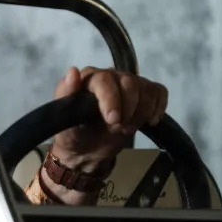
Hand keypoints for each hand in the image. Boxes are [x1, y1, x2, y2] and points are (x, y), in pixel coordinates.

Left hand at [51, 66, 168, 167]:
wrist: (86, 150)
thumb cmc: (73, 132)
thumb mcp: (62, 117)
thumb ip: (65, 94)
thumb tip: (72, 71)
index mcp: (89, 78)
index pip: (105, 80)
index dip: (111, 100)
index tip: (113, 120)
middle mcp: (111, 75)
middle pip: (130, 83)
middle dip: (128, 111)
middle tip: (117, 129)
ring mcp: (129, 83)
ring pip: (146, 89)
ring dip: (141, 113)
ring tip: (126, 129)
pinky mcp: (144, 94)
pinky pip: (159, 92)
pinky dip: (158, 107)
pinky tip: (149, 122)